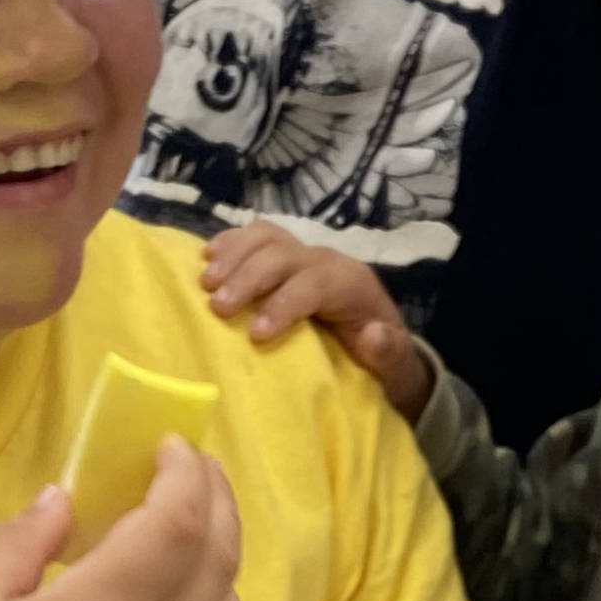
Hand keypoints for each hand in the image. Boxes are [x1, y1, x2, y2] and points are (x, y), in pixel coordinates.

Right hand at [202, 221, 435, 419]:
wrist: (379, 338)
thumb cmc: (381, 356)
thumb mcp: (395, 365)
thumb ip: (389, 354)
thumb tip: (373, 334)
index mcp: (352, 284)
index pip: (316, 282)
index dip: (285, 303)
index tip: (256, 334)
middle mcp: (326, 261)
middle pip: (284, 254)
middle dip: (249, 277)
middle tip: (217, 306)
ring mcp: (303, 254)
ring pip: (267, 237)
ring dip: (233, 256)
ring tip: (205, 283)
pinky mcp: (285, 255)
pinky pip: (257, 236)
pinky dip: (230, 242)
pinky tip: (206, 257)